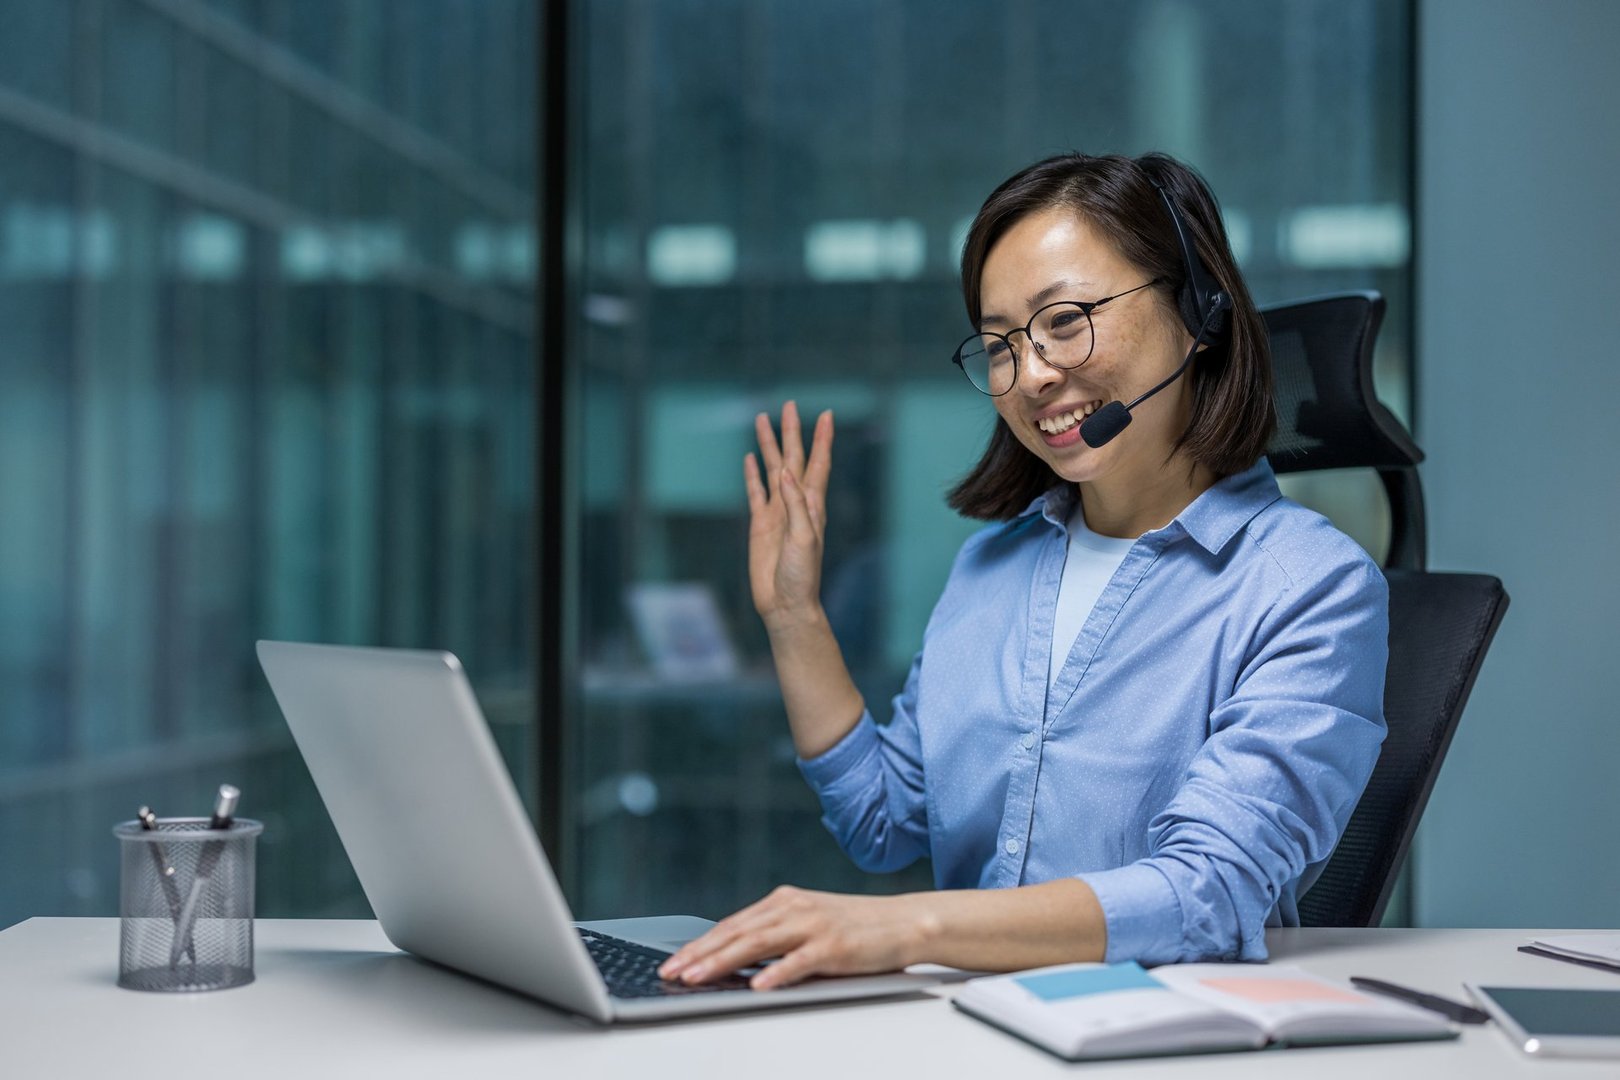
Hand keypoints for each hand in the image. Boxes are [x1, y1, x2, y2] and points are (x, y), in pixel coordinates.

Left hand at [657, 885, 931, 990]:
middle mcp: (794, 908)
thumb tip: (734, 962)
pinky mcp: (834, 946)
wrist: (904, 922)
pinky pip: (799, 962)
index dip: (700, 944)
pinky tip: (757, 986)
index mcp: (784, 901)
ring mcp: (814, 925)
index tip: (673, 962)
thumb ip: (776, 937)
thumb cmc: (857, 928)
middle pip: (737, 932)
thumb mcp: (809, 924)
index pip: (732, 924)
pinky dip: (776, 973)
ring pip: (758, 943)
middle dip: (700, 954)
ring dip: (723, 962)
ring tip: (697, 977)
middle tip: (671, 972)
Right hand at [745, 401, 833, 630]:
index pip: (818, 464)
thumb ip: (794, 505)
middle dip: (792, 432)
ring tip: (762, 421)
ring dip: (769, 445)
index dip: (822, 440)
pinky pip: (755, 492)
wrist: (785, 603)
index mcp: (812, 505)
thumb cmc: (802, 575)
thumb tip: (783, 473)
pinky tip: (750, 459)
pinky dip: (752, 474)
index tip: (827, 415)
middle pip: (793, 458)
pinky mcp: (760, 524)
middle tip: (789, 405)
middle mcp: (795, 503)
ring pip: (772, 469)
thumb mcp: (804, 538)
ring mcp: (777, 512)